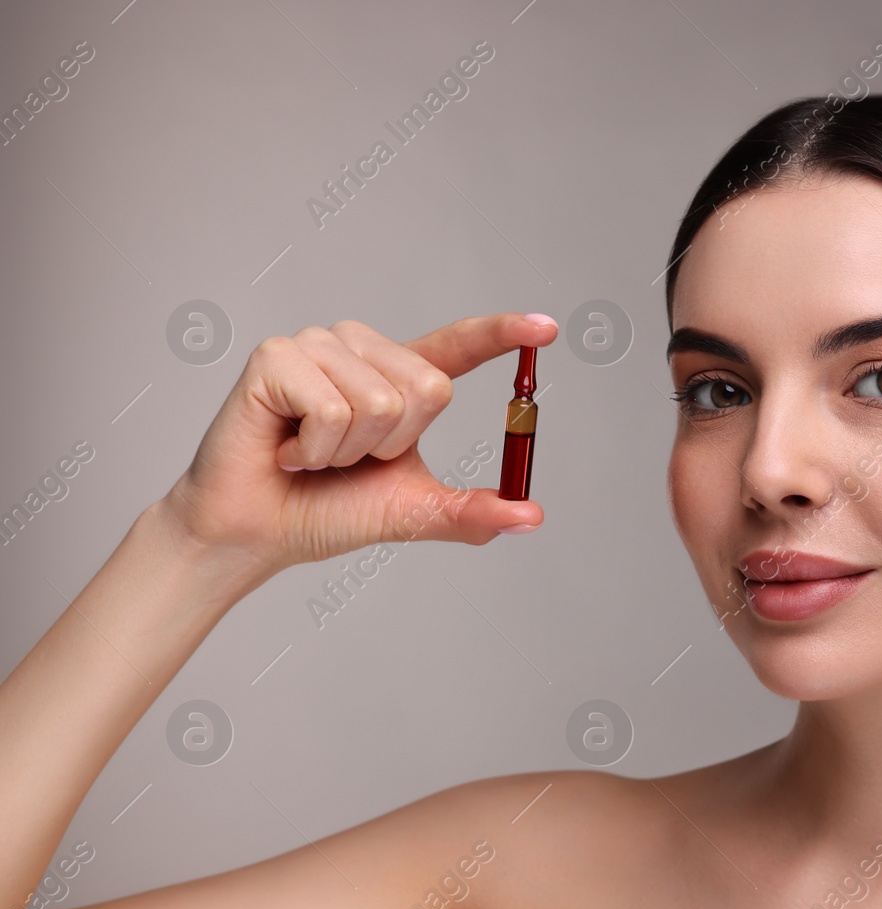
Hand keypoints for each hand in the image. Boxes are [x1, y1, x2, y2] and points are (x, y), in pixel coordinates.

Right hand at [161, 313, 554, 576]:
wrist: (257, 531)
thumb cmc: (328, 510)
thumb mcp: (413, 512)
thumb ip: (470, 511)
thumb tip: (531, 517)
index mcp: (398, 377)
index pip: (459, 347)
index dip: (502, 334)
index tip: (547, 328)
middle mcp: (361, 349)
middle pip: (428, 389)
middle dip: (392, 445)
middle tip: (347, 458)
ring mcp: (318, 346)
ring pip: (379, 401)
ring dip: (348, 451)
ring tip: (312, 453)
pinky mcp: (277, 355)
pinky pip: (333, 407)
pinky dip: (316, 448)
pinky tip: (288, 448)